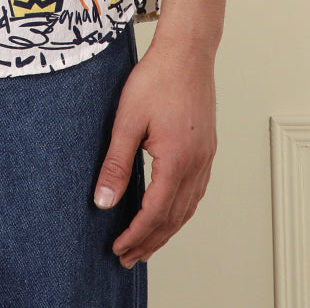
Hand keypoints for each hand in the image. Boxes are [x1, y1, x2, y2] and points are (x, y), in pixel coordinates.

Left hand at [93, 34, 217, 268]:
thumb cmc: (157, 78)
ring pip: (188, 208)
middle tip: (129, 258)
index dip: (136, 235)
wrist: (187, 51)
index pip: (155, 212)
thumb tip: (103, 201)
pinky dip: (181, 211)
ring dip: (166, 231)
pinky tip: (170, 213)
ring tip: (147, 244)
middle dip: (150, 242)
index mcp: (176, 160)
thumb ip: (116, 163)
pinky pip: (196, 192)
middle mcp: (196, 164)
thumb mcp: (127, 119)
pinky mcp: (207, 148)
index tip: (118, 248)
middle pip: (174, 218)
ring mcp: (205, 157)